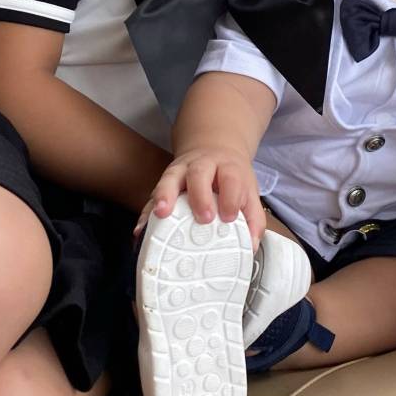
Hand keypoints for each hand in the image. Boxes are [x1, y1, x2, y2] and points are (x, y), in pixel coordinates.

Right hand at [134, 147, 265, 248]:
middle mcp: (203, 165)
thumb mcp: (249, 191)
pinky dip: (146, 212)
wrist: (215, 148)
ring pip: (170, 177)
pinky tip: (141, 229)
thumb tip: (251, 246)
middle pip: (199, 174)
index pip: (230, 178)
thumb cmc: (231, 177)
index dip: (230, 197)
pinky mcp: (164, 182)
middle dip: (200, 195)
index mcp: (227, 168)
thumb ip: (254, 219)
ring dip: (164, 195)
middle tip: (204, 218)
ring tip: (162, 214)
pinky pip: (153, 195)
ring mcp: (181, 171)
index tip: (230, 217)